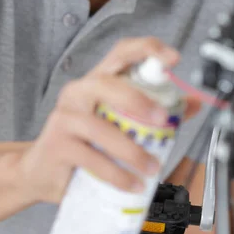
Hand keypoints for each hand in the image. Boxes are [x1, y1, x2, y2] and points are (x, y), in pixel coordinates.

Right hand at [18, 37, 195, 203]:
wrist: (40, 171)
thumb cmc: (85, 143)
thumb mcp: (119, 124)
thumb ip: (154, 112)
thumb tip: (192, 103)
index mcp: (98, 81)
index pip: (121, 52)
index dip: (147, 50)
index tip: (173, 59)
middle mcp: (78, 91)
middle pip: (107, 84)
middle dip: (138, 100)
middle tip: (162, 119)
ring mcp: (65, 116)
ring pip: (101, 128)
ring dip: (132, 150)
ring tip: (152, 167)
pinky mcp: (57, 144)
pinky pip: (91, 158)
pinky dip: (117, 174)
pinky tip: (133, 184)